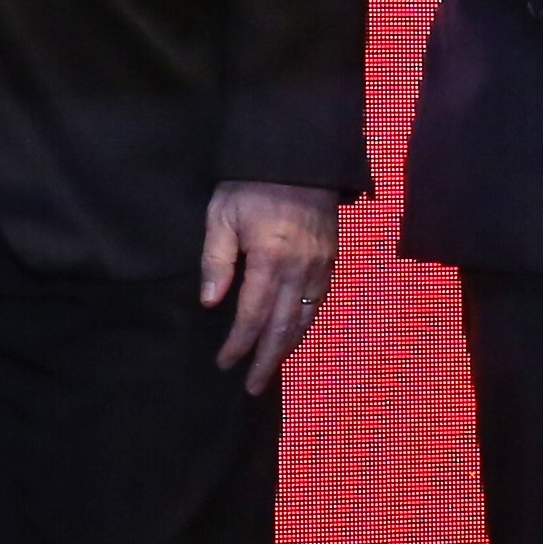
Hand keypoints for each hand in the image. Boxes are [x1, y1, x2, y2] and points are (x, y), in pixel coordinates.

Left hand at [200, 181, 340, 395]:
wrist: (299, 156)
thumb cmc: (251, 184)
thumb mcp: (222, 215)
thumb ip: (216, 261)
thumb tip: (211, 303)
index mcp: (271, 260)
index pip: (253, 316)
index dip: (239, 344)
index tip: (225, 363)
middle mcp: (301, 270)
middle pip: (284, 328)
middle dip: (266, 360)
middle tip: (252, 387)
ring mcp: (321, 266)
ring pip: (305, 320)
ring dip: (287, 348)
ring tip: (271, 368)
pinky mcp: (331, 259)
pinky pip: (318, 303)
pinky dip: (304, 325)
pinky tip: (294, 334)